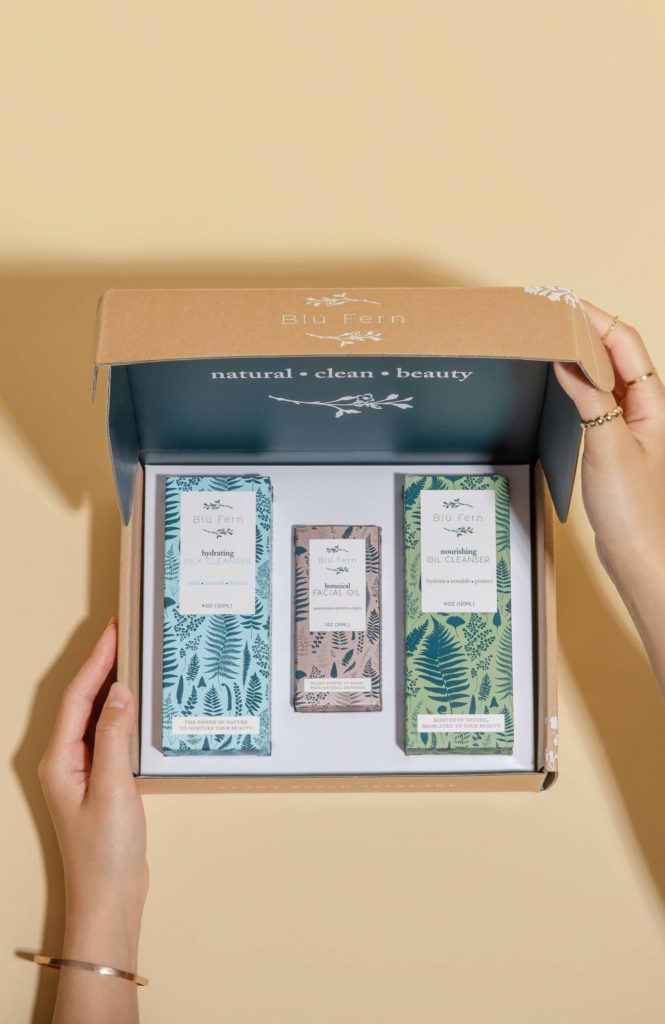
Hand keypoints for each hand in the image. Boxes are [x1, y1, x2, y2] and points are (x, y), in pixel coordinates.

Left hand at [38, 619, 147, 979]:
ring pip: (94, 714)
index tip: (114, 631)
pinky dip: (122, 711)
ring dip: (111, 685)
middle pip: (81, 700)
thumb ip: (114, 736)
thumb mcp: (113, 787)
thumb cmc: (105, 850)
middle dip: (101, 664)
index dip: (96, 660)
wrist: (109, 897)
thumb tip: (119, 693)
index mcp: (60, 758)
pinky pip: (108, 733)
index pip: (77, 696)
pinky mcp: (100, 780)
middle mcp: (66, 759)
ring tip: (133, 657)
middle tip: (125, 633)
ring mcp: (82, 770)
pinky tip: (139, 704)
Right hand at [554, 301, 664, 691]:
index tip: (564, 303)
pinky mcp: (613, 441)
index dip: (596, 316)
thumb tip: (569, 362)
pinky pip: (596, 398)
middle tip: (551, 315)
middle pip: (616, 351)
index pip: (624, 341)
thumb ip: (590, 399)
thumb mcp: (607, 445)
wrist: (638, 553)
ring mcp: (629, 424)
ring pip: (605, 374)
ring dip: (580, 354)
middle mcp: (644, 407)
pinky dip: (576, 383)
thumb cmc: (632, 508)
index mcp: (652, 401)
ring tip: (551, 341)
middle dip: (585, 327)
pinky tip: (559, 384)